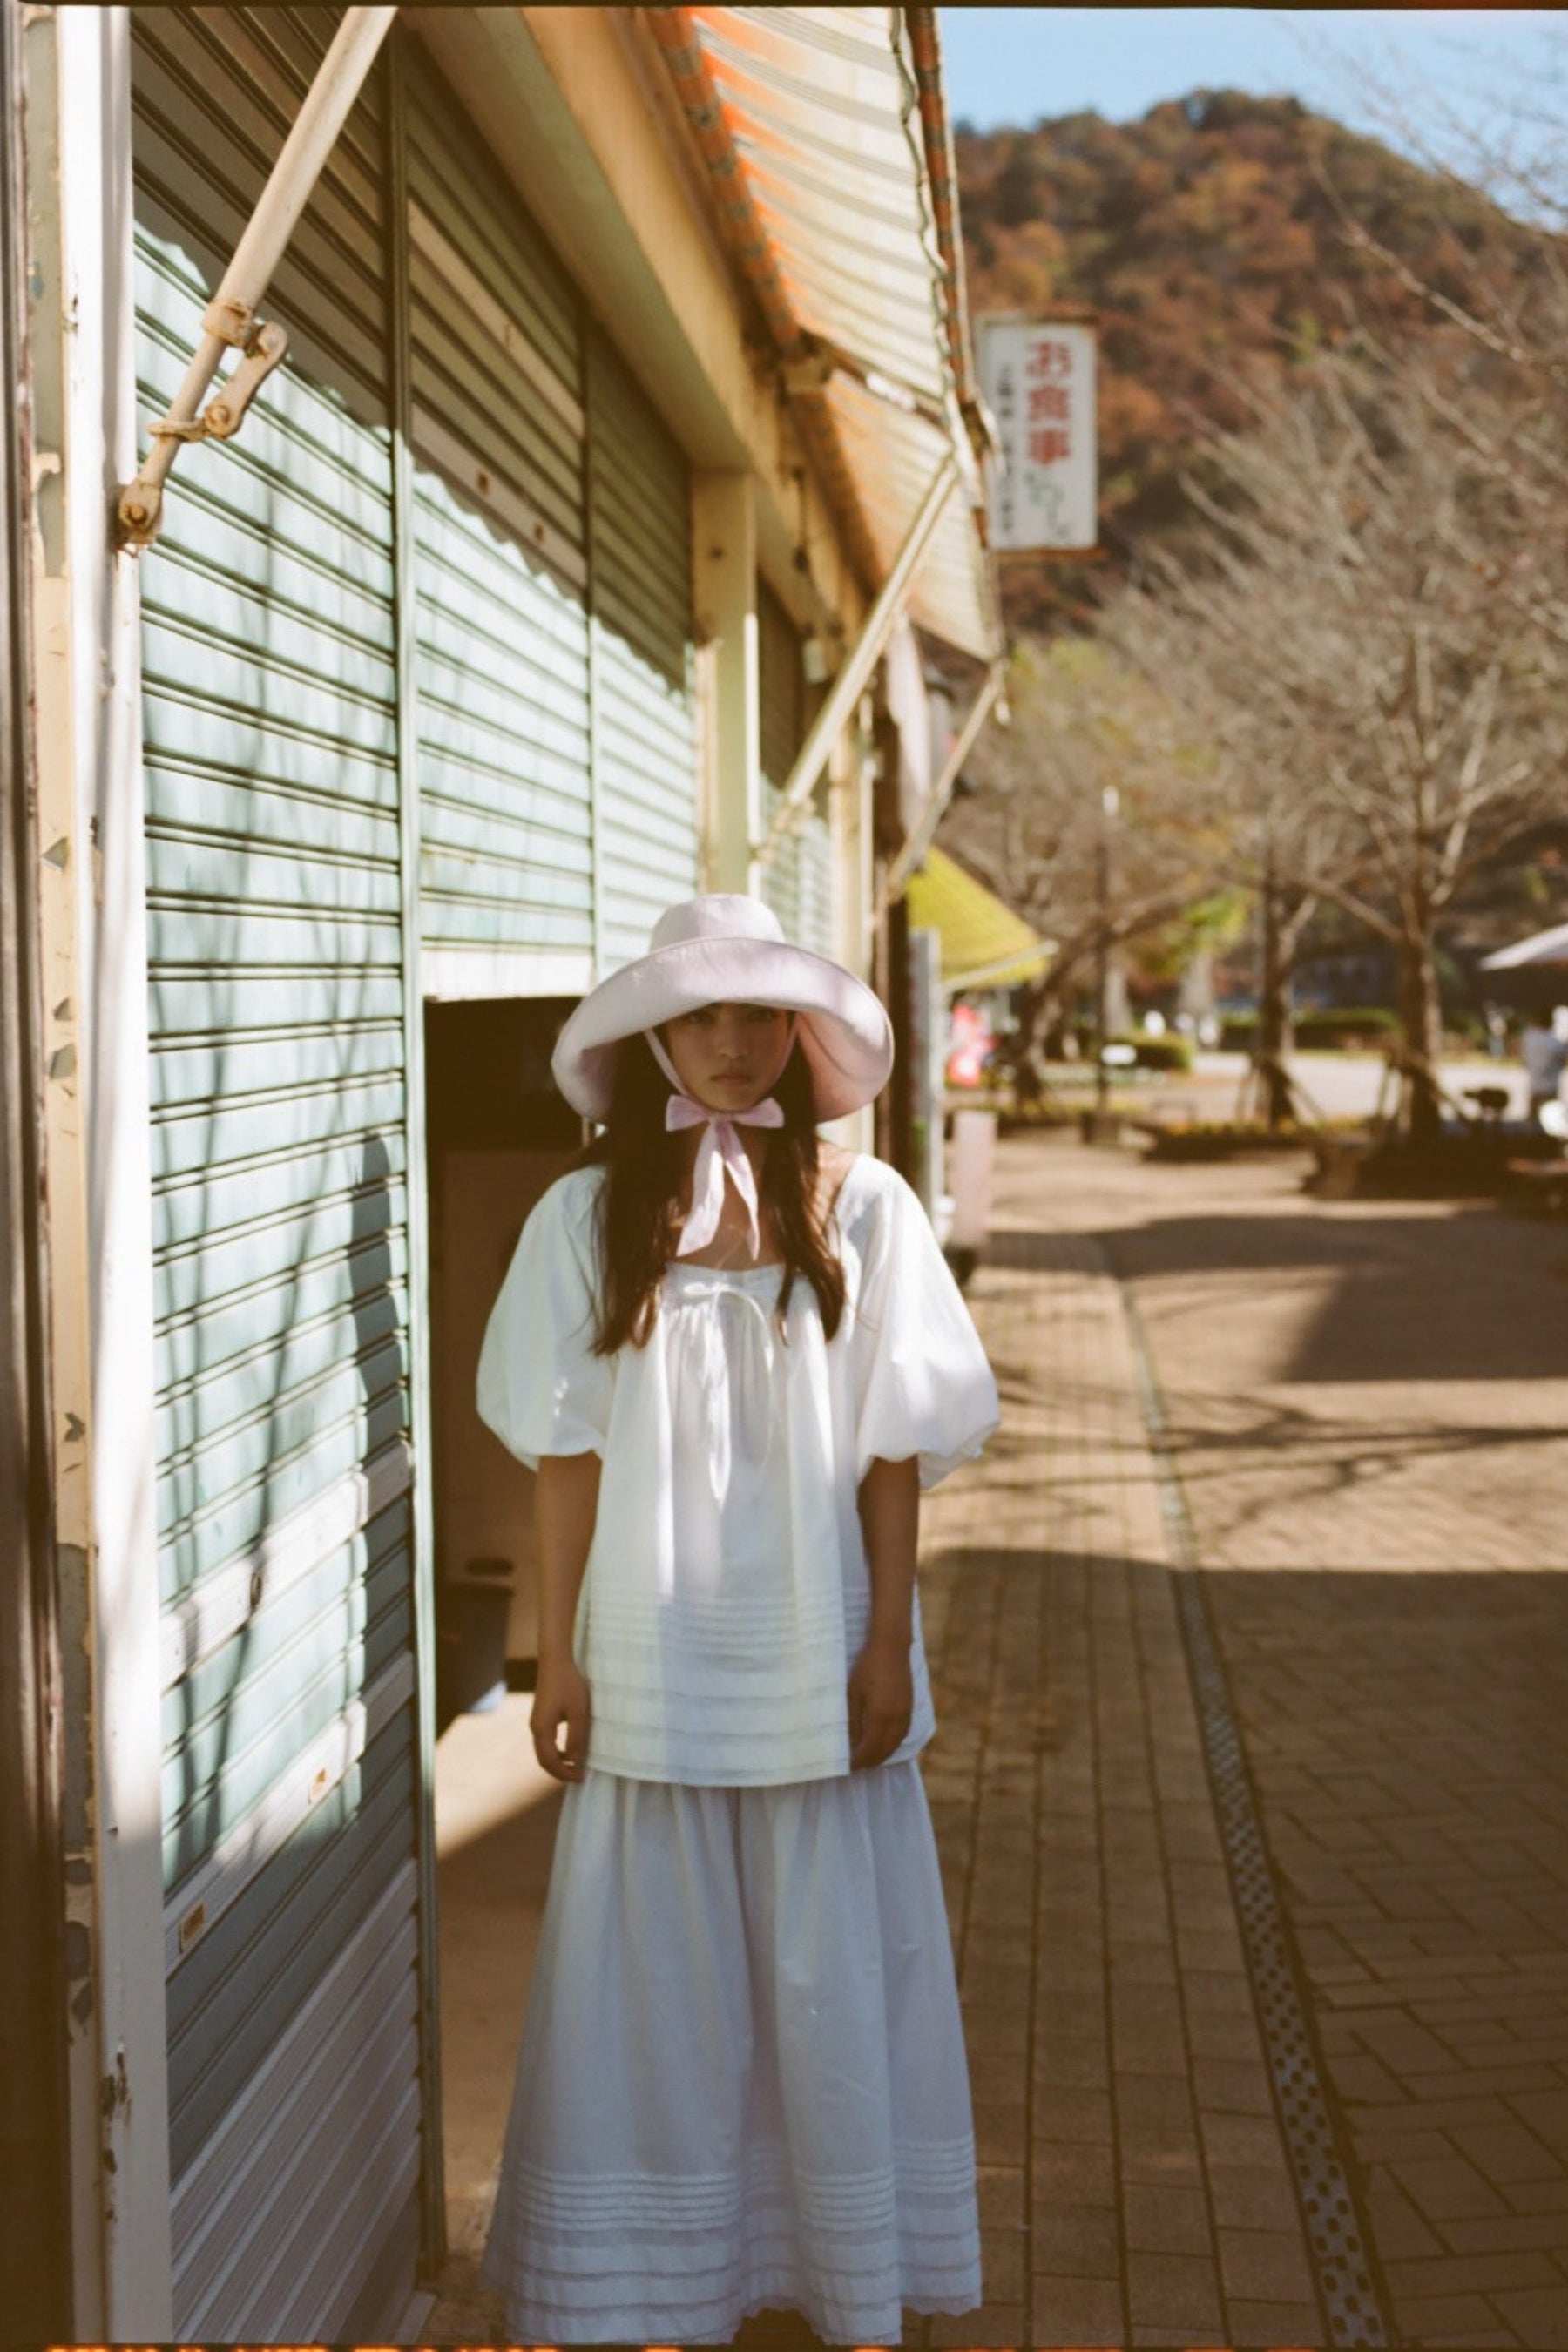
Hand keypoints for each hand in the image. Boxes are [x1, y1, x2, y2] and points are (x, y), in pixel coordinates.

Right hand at [531, 1657, 589, 1781]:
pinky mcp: (540, 1717)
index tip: (581, 1778)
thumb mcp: (578, 1713)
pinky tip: (569, 1750)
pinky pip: (545, 1742)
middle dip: (559, 1772)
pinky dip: (555, 1752)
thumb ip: (577, 1738)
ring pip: (543, 1752)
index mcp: (542, 1730)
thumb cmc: (569, 1685)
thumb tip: (576, 1762)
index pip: (550, 1762)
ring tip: (575, 1767)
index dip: (565, 1773)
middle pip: (543, 1760)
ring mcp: (535, 1722)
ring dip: (557, 1762)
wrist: (555, 1661)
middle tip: (578, 1777)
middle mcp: (535, 1728)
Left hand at [847, 1632, 912, 1770]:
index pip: (869, 1750)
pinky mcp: (910, 1707)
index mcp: (880, 1717)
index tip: (847, 1767)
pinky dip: (893, 1743)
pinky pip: (902, 1734)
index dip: (859, 1761)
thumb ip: (853, 1721)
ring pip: (895, 1744)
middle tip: (856, 1766)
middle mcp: (896, 1720)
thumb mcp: (853, 1694)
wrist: (892, 1648)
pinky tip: (885, 1742)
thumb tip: (851, 1743)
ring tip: (869, 1758)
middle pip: (884, 1751)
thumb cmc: (867, 1668)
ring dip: (882, 1754)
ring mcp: (905, 1714)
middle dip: (870, 1761)